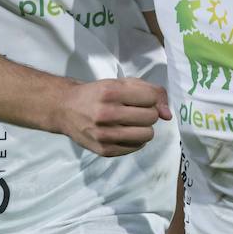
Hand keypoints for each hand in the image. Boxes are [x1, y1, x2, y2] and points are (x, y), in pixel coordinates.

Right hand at [56, 79, 171, 156]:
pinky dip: (136, 140)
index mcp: (111, 92)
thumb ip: (149, 91)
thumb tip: (168, 114)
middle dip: (148, 113)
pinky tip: (125, 133)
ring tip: (132, 123)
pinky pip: (136, 147)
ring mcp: (104, 134)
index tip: (141, 99)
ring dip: (144, 128)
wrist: (65, 109)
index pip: (151, 98)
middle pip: (151, 117)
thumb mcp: (120, 83)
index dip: (150, 98)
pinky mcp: (104, 150)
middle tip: (135, 111)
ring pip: (147, 134)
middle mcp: (106, 114)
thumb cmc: (96, 94)